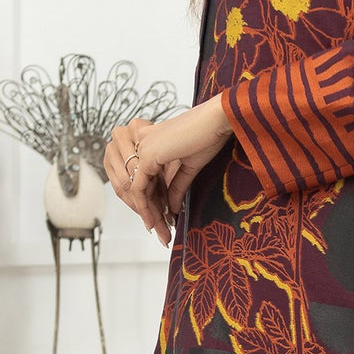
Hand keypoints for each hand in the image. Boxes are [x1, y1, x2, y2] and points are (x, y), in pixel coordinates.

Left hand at [103, 96, 232, 246]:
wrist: (217, 121)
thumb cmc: (209, 135)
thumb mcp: (189, 167)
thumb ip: (176, 186)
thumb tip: (172, 208)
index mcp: (151, 141)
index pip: (146, 177)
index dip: (154, 201)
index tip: (164, 219)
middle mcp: (142, 142)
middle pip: (139, 184)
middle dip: (149, 211)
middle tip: (161, 232)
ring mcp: (141, 148)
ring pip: (136, 188)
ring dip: (148, 213)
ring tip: (160, 231)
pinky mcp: (146, 155)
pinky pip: (138, 188)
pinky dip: (145, 207)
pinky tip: (155, 220)